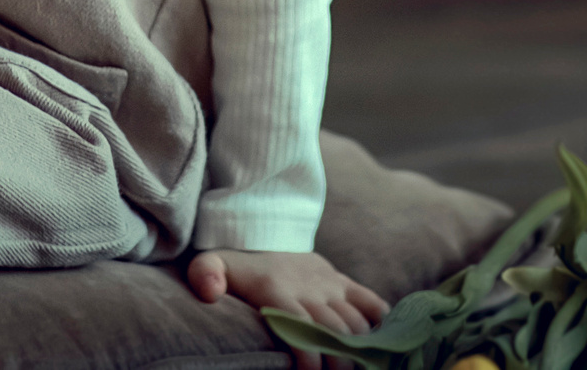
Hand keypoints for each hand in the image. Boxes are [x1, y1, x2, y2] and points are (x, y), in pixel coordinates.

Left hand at [187, 248, 386, 369]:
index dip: (310, 357)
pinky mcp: (343, 282)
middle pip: (334, 331)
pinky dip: (380, 322)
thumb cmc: (238, 261)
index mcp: (278, 291)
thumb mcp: (212, 262)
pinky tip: (379, 343)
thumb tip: (209, 293)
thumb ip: (205, 275)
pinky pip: (371, 301)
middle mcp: (309, 289)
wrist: (267, 230)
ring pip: (355, 322)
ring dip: (359, 348)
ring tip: (355, 367)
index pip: (300, 328)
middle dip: (339, 362)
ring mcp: (330, 285)